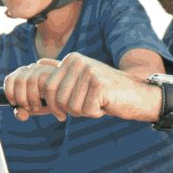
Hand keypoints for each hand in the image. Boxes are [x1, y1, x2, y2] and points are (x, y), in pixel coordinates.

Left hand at [5, 53, 148, 121]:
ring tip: (97, 102)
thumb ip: (59, 75)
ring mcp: (90, 71)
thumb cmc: (105, 93)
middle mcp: (78, 61)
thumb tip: (36, 65)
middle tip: (85, 106)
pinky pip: (86, 110)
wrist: (136, 95)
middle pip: (57, 98)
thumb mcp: (79, 80)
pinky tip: (106, 104)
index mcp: (70, 59)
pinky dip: (96, 113)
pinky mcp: (100, 84)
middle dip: (69, 109)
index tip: (61, 113)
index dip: (52, 105)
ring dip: (84, 111)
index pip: (47, 88)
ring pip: (71, 106)